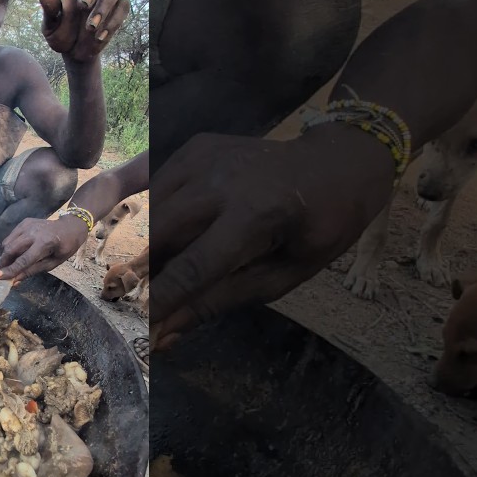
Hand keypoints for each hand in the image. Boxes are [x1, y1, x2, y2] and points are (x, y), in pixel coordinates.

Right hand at [0, 215, 90, 283]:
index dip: (10, 270)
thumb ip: (33, 271)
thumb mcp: (53, 263)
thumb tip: (15, 280)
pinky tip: (18, 250)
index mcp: (45, 244)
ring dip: (6, 255)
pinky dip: (10, 246)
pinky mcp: (24, 222)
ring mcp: (27, 225)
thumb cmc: (65, 248)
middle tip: (3, 272)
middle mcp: (33, 232)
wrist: (70, 227)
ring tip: (11, 263)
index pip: (23, 260)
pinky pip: (11, 236)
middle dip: (4, 262)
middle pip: (11, 249)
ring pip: (8, 242)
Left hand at [38, 0, 129, 62]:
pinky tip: (98, 37)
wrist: (75, 53)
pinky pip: (122, 7)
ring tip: (90, 28)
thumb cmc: (61, 34)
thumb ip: (50, 10)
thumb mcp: (50, 26)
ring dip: (104, 5)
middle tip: (82, 5)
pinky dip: (112, 22)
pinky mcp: (119, 10)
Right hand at [149, 130, 393, 347]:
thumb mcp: (283, 275)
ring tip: (156, 268)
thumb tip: (168, 330)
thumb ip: (222, 299)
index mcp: (256, 215)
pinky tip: (172, 230)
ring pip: (154, 209)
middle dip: (145, 270)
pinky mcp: (196, 146)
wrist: (335, 165)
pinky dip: (158, 214)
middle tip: (141, 295)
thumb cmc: (319, 228)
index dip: (163, 299)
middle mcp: (223, 180)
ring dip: (149, 243)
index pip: (194, 266)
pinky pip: (161, 186)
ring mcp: (206, 157)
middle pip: (162, 233)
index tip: (141, 326)